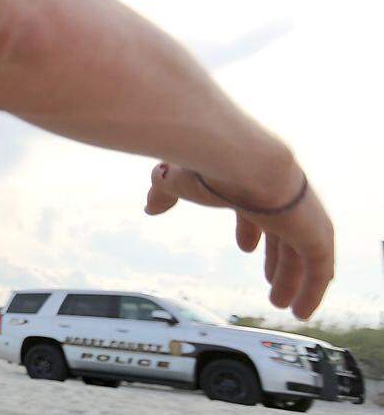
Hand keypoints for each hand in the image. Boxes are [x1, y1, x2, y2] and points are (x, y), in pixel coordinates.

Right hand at [144, 162, 333, 319]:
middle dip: (277, 260)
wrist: (239, 160)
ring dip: (293, 281)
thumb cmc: (206, 164)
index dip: (251, 230)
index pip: (256, 210)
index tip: (246, 248)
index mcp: (252, 184)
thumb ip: (164, 194)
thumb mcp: (176, 181)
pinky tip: (302, 311)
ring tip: (282, 304)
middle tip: (270, 281)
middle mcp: (281, 199)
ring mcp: (302, 216)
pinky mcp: (317, 234)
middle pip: (284, 235)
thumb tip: (150, 207)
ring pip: (302, 255)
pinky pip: (320, 269)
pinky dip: (313, 291)